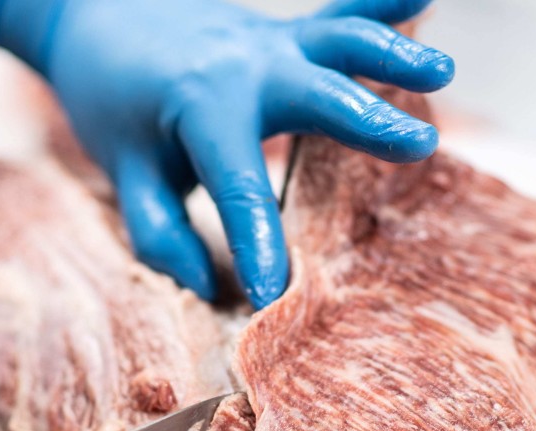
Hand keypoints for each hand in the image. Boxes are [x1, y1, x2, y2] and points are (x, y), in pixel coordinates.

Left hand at [0, 0, 452, 308]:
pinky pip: (335, 12)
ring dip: (390, 51)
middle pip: (311, 93)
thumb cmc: (113, 102)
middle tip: (421, 145)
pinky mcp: (282, 32)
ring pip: (335, 38)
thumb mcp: (123, 171)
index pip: (237, 186)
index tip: (276, 297)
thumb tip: (205, 289)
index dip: (258, 242)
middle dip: (365, 119)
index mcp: (198, 109)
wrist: (95, 13)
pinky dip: (380, 2)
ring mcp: (266, 41)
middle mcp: (240, 68)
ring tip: (441, 71)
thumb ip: (159, 231)